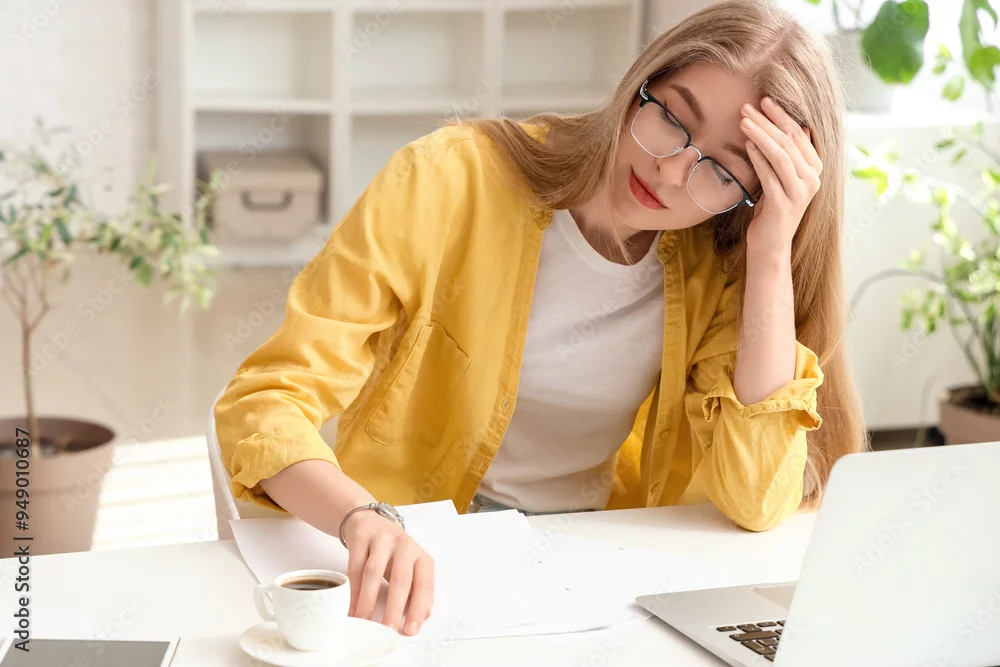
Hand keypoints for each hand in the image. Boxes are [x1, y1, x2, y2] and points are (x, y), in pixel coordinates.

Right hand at [342, 509, 433, 635]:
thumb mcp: (410, 569)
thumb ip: (417, 591)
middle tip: (387, 630)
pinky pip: (355, 567)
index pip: (424, 584)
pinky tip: (350, 607)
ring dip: (368, 601)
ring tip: (364, 621)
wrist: (369, 521)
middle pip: (401, 579)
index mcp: (421, 557)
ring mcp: (383, 539)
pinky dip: (352, 591)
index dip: (418, 608)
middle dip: (394, 608)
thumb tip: (424, 615)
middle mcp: (405, 545)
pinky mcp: (361, 537)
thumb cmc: (393, 553)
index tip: (410, 630)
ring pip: (374, 573)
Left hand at [740, 97, 822, 257]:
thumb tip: (800, 126)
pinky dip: (757, 157)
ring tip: (743, 121)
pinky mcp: (783, 203)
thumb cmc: (773, 207)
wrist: (770, 243)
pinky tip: (746, 144)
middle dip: (767, 121)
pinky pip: (769, 174)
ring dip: (761, 135)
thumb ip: (792, 154)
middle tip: (747, 106)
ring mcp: (800, 192)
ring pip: (780, 154)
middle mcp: (813, 179)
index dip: (781, 116)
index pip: (799, 134)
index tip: (764, 101)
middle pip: (789, 141)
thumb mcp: (784, 177)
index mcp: (815, 168)